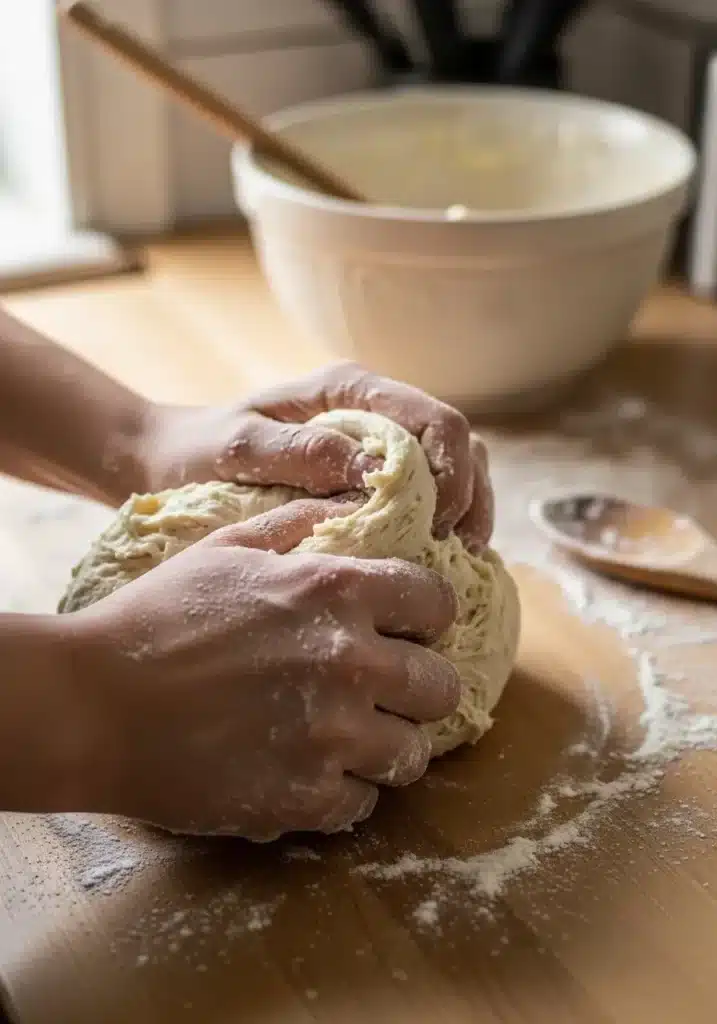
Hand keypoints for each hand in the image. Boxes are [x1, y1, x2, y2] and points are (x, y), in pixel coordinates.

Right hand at [69, 500, 459, 838]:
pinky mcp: (304, 797)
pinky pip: (363, 803)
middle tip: (386, 692)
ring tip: (352, 739)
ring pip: (412, 753)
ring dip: (388, 745)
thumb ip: (296, 524)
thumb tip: (347, 505)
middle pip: (441, 686)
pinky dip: (343, 791)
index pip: (437, 603)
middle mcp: (350, 661)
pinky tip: (310, 771)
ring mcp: (332, 735)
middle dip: (419, 687)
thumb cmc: (156, 616)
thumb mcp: (226, 548)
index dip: (427, 616)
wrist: (94, 703)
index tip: (410, 628)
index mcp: (337, 592)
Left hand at [138, 362, 493, 550]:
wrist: (173, 461)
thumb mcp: (239, 448)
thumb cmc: (200, 451)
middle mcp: (374, 411)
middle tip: (459, 550)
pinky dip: (440, 526)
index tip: (441, 521)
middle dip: (470, 496)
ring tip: (454, 561)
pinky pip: (427, 496)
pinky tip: (431, 561)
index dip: (454, 470)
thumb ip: (301, 450)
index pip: (434, 418)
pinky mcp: (373, 478)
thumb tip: (372, 468)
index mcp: (350, 390)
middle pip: (458, 443)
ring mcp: (378, 444)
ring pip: (454, 468)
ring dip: (465, 512)